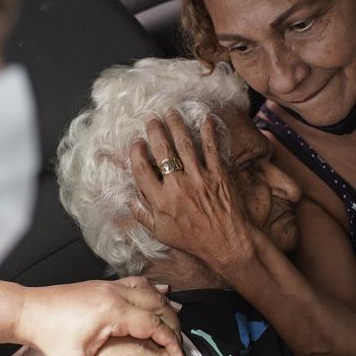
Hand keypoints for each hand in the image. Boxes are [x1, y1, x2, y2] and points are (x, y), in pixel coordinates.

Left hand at [14, 278, 182, 355]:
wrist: (28, 310)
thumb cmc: (48, 332)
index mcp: (113, 312)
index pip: (153, 324)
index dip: (170, 339)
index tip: (177, 353)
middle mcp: (114, 295)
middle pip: (157, 304)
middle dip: (172, 322)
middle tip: (178, 339)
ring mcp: (108, 286)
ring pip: (147, 289)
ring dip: (163, 302)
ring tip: (176, 314)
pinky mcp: (101, 285)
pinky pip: (134, 283)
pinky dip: (149, 289)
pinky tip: (157, 290)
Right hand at [129, 110, 252, 271]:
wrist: (227, 243)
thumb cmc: (194, 240)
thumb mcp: (161, 233)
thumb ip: (143, 214)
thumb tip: (128, 198)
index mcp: (160, 202)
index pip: (141, 169)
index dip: (136, 152)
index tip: (136, 142)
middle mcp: (177, 187)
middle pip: (162, 151)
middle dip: (154, 130)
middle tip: (151, 117)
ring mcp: (199, 179)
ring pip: (184, 144)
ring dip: (176, 124)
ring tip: (170, 112)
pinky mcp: (218, 175)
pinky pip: (211, 148)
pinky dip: (207, 130)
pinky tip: (203, 117)